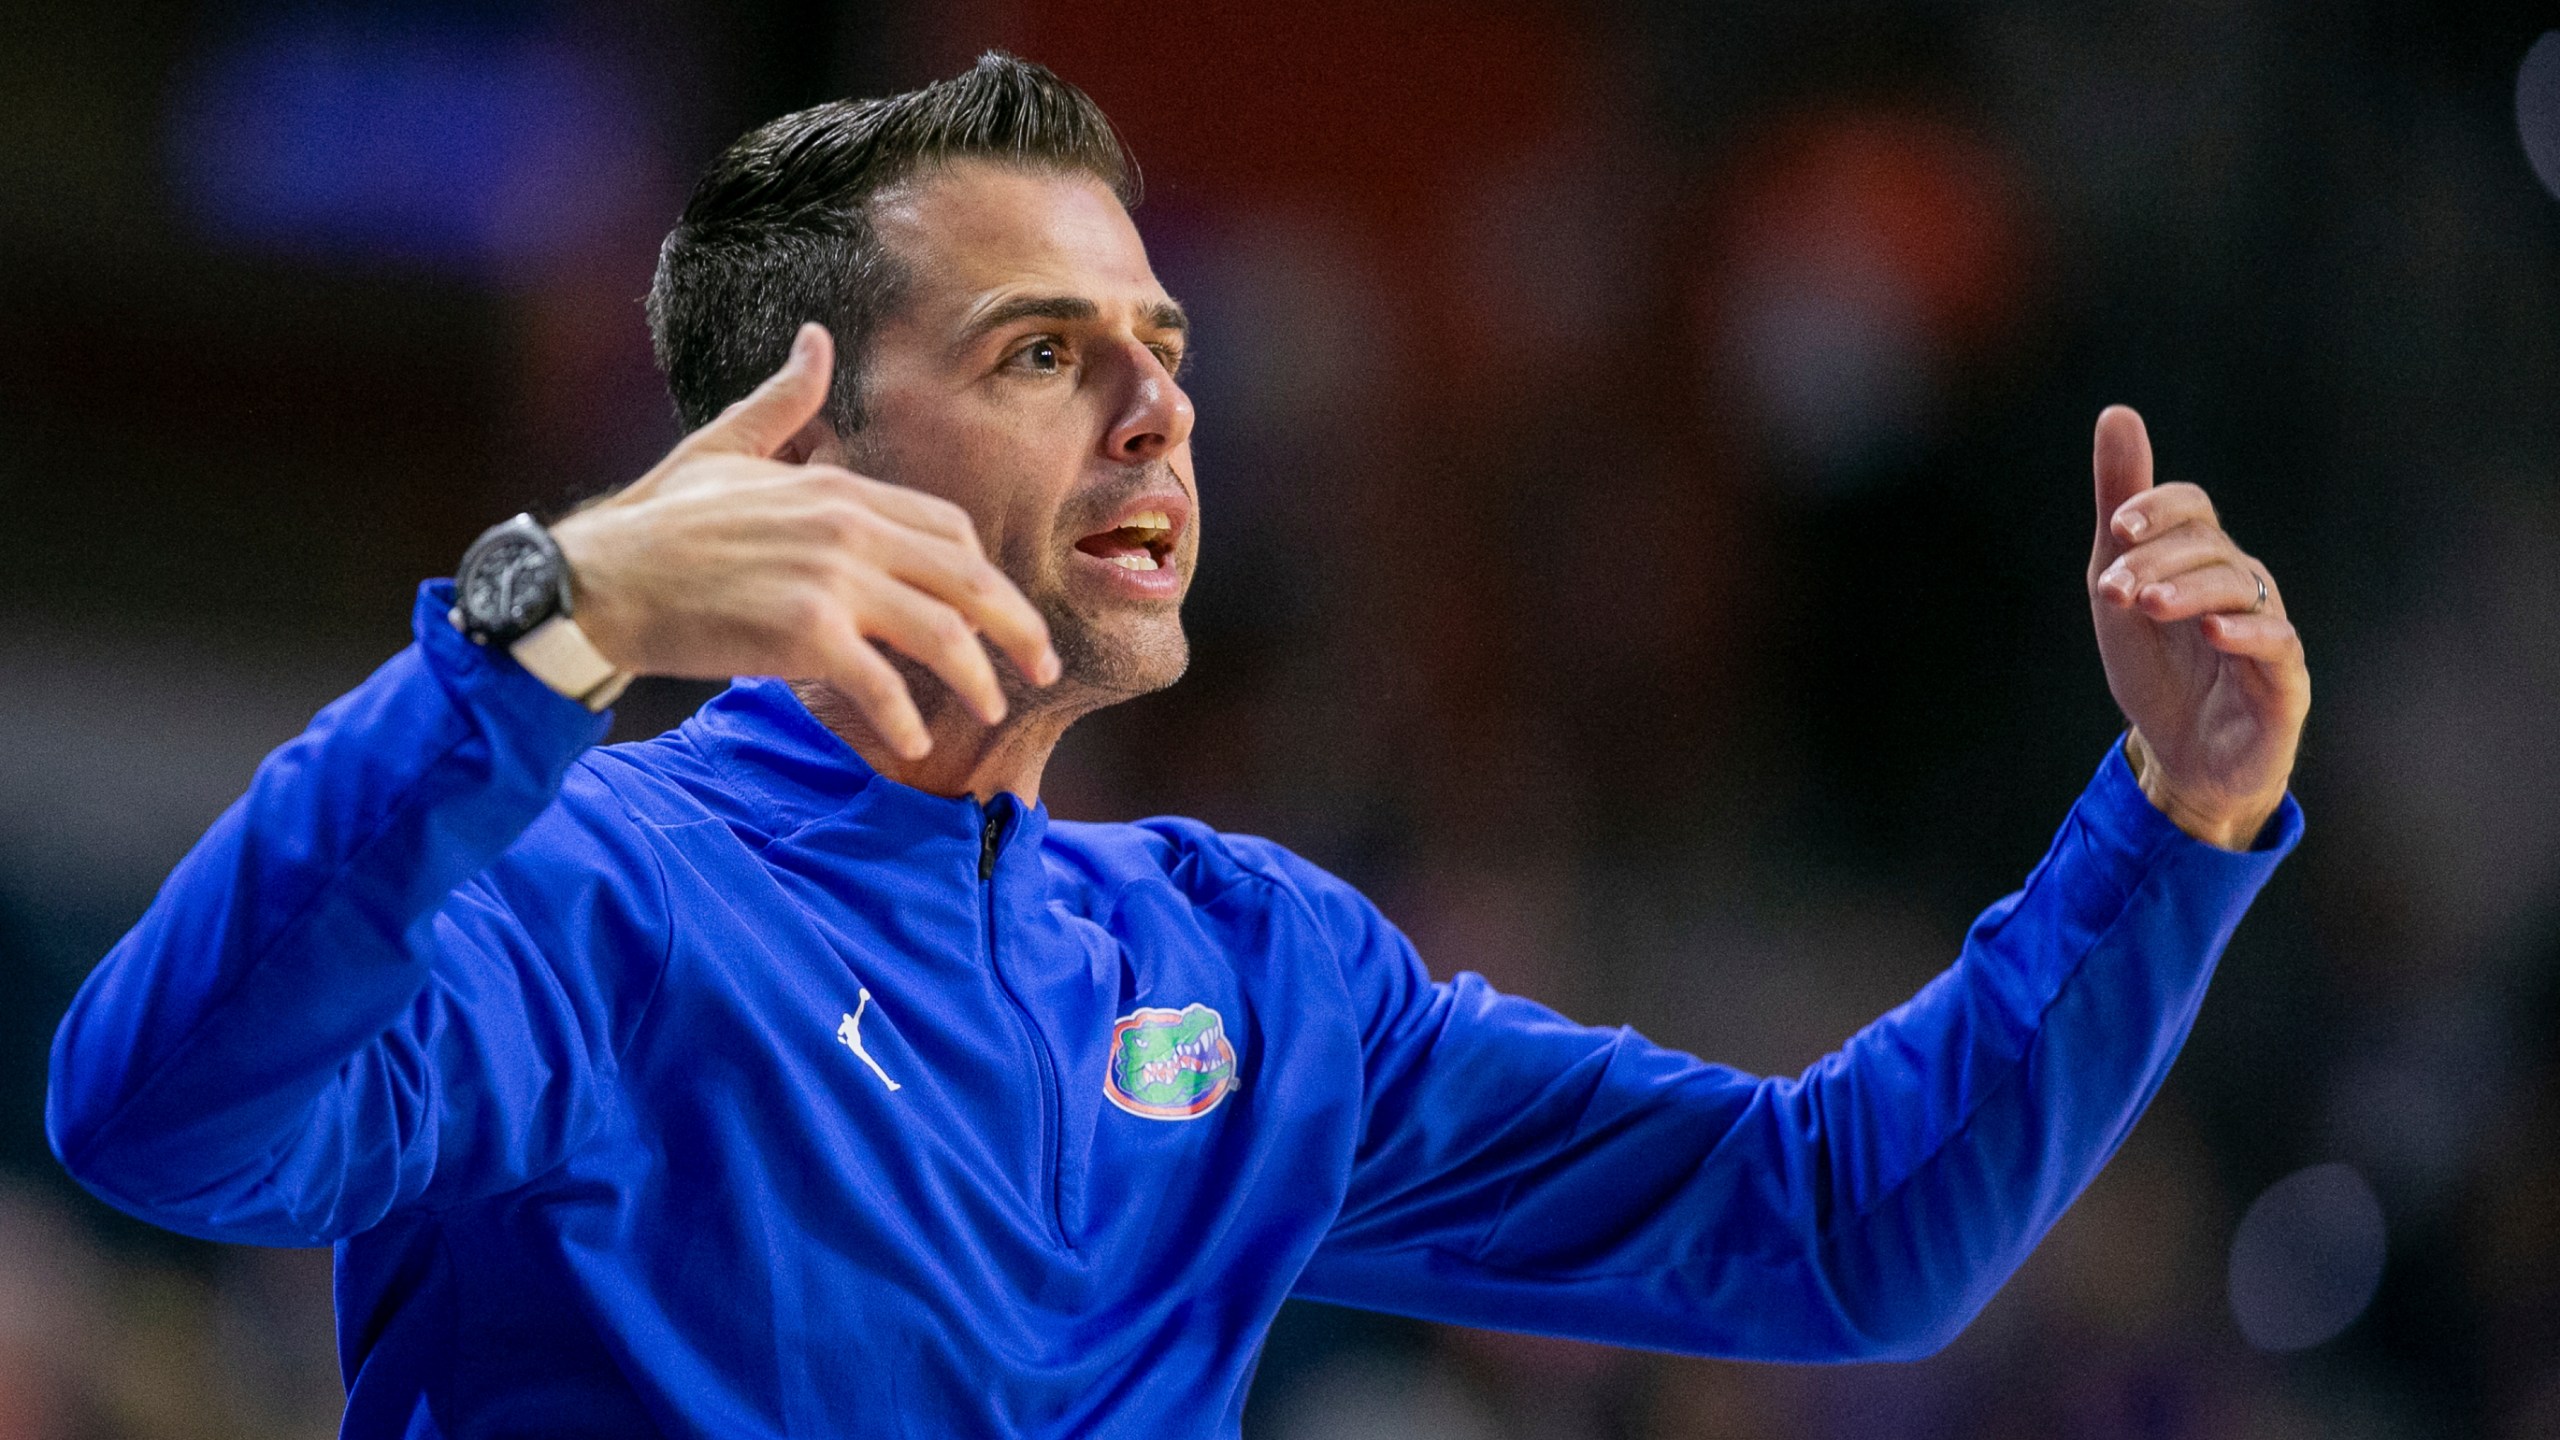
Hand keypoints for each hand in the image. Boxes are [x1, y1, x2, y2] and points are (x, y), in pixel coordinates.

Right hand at [550, 324, 1059, 758]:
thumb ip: (782, 402)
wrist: (592, 581)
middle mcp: (846, 526)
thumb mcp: (724, 447)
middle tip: (1044, 664)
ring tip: (993, 707)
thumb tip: (814, 339)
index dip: (985, 574)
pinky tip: (913, 739)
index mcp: (839, 487)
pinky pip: (880, 681)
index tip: (1002, 609)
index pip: (948, 528)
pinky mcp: (802, 632)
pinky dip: (904, 715)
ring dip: (979, 677)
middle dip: (1016, 625)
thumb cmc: (655, 524)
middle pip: (966, 578)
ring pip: (941, 632)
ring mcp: (828, 578)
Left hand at [2086, 405, 2308, 849]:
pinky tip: (2214, 631)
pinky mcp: (2285, 679)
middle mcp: (2243, 583)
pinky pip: (2277, 644)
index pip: (2193, 509)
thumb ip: (2120, 510)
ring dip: (2189, 592)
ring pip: (2240, 588)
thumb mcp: (2118, 589)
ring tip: (2148, 605)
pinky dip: (2247, 633)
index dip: (2159, 509)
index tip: (2119, 529)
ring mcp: (2268, 627)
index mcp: (2203, 558)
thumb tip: (2117, 412)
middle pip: (2208, 548)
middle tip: (2114, 590)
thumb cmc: (2157, 666)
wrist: (2180, 755)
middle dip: (2156, 563)